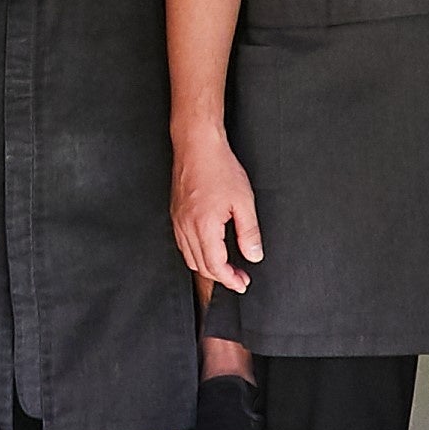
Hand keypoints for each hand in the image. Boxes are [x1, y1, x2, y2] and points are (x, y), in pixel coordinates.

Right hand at [172, 134, 263, 291]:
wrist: (197, 145)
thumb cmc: (219, 167)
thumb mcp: (244, 201)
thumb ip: (249, 232)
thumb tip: (253, 255)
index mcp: (204, 227)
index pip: (215, 266)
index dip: (230, 280)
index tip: (242, 284)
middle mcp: (186, 227)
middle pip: (201, 266)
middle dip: (221, 277)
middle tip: (239, 278)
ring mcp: (178, 222)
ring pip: (190, 258)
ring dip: (208, 267)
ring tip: (227, 267)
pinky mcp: (175, 215)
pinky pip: (183, 244)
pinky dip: (196, 254)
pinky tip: (209, 250)